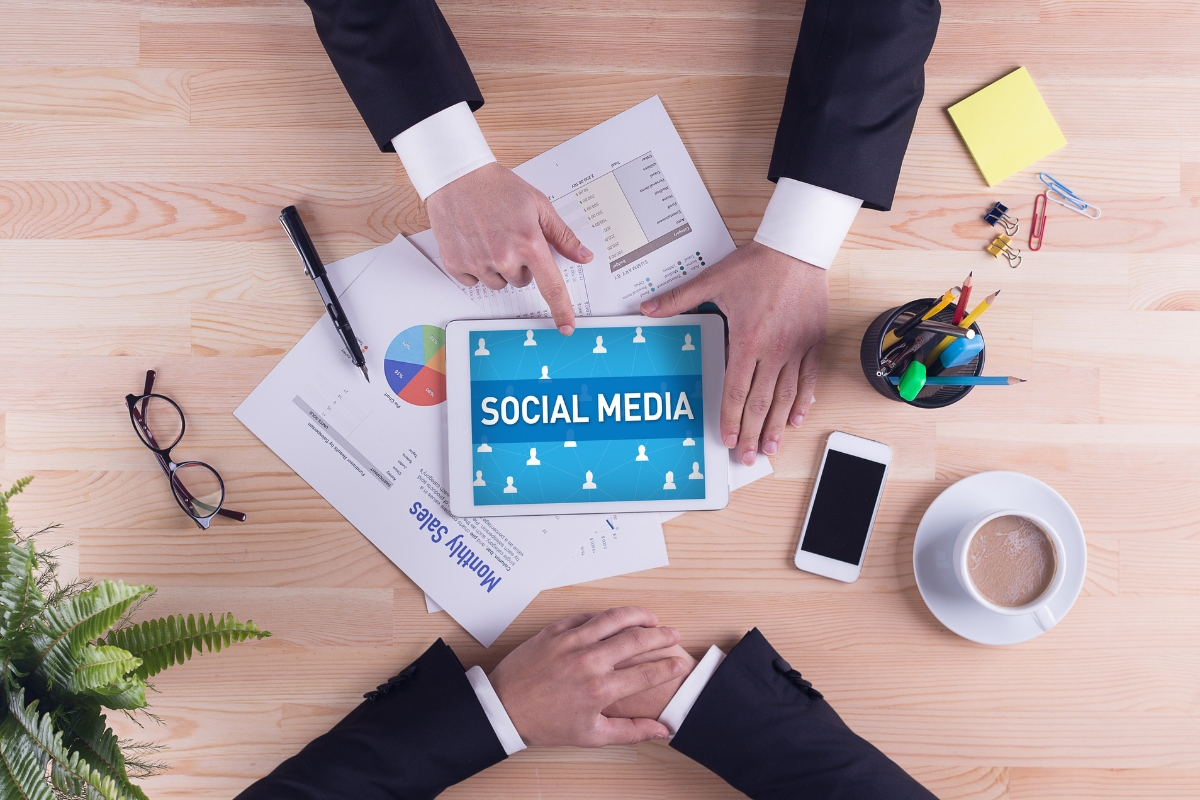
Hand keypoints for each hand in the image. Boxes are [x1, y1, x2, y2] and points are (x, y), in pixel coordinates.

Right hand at [426, 162, 592, 333]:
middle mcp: (503, 257)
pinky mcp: (456, 264)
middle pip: (522, 282)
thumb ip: (562, 235)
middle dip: (521, 264)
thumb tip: (584, 256)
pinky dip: (475, 266)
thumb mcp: (538, 205)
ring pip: (498, 283)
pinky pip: (473, 280)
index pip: (551, 287)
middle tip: (510, 237)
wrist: (457, 177)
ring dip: (498, 267)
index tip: (566, 325)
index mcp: (528, 243)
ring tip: (490, 237)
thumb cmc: (497, 187)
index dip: (562, 309)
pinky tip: (474, 242)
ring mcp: (478, 262)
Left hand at [488, 607, 688, 746]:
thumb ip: (630, 731)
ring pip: (613, 618)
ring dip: (638, 615)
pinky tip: (616, 618)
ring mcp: (571, 642)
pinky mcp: (555, 631)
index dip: (670, 666)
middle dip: (661, 635)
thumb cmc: (546, 724)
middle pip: (636, 639)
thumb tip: (662, 730)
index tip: (681, 663)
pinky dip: (606, 615)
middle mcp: (588, 662)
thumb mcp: (591, 736)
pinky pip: (587, 615)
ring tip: (651, 618)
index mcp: (599, 690)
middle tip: (673, 634)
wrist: (504, 708)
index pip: (647, 673)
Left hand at [640, 241, 827, 465]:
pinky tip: (798, 418)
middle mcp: (774, 350)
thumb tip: (648, 308)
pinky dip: (803, 401)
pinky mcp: (813, 342)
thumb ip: (678, 299)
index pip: (736, 390)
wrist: (796, 248)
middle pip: (762, 402)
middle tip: (749, 457)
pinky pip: (809, 378)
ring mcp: (797, 348)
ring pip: (787, 397)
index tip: (729, 439)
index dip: (732, 418)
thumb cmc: (757, 264)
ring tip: (772, 447)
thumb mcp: (712, 280)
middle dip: (754, 433)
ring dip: (778, 425)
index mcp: (747, 340)